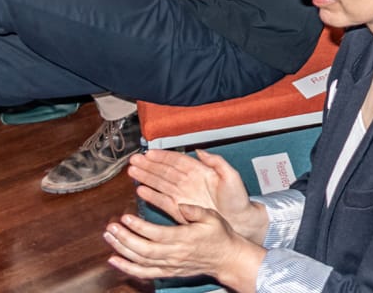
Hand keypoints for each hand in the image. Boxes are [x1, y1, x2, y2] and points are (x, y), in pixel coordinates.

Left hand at [104, 200, 263, 284]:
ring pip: (140, 261)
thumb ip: (195, 210)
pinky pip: (143, 273)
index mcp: (185, 238)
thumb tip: (180, 204)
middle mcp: (174, 254)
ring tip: (109, 237)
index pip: (156, 234)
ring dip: (122, 250)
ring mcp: (169, 265)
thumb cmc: (220, 235)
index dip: (139, 227)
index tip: (126, 217)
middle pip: (143, 249)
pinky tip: (114, 260)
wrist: (226, 258)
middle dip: (124, 239)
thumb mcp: (212, 217)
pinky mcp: (167, 272)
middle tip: (111, 227)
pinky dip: (126, 268)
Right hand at [128, 149, 259, 241]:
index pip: (178, 161)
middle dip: (149, 165)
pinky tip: (141, 190)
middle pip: (165, 171)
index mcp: (200, 172)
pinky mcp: (180, 209)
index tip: (149, 153)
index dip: (163, 157)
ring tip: (133, 171)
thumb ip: (217, 162)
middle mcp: (189, 182)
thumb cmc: (237, 199)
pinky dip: (152, 196)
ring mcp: (183, 195)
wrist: (239, 221)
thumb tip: (200, 151)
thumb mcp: (231, 176)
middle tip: (134, 160)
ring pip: (161, 184)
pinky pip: (163, 200)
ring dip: (146, 177)